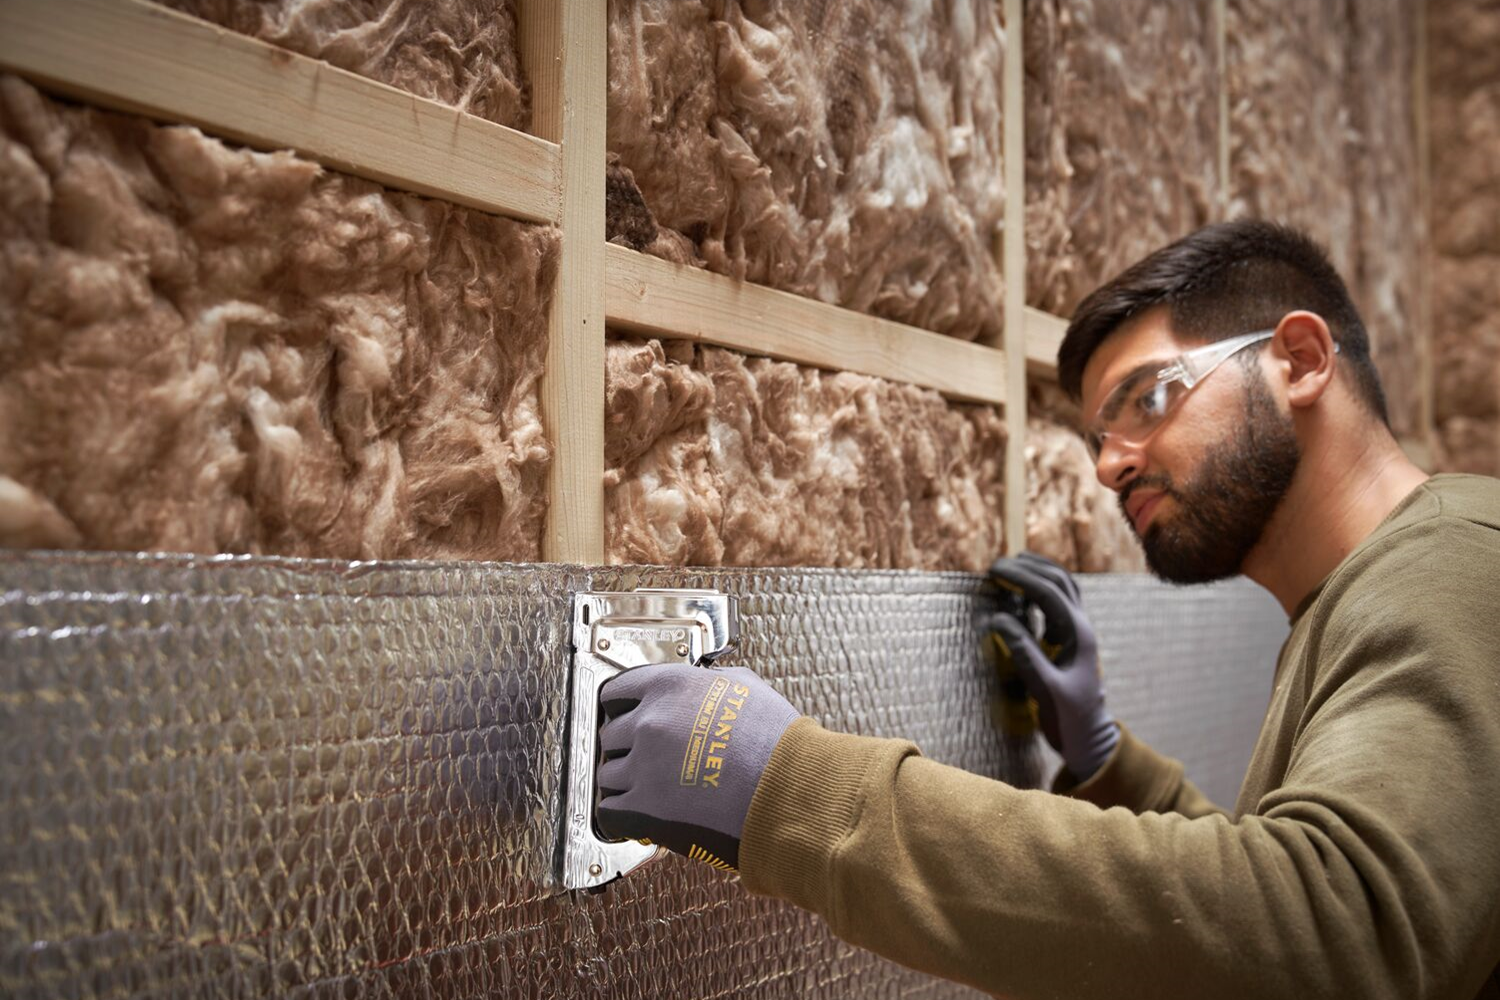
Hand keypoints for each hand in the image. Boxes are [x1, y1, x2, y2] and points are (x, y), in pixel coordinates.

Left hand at [597, 663, 799, 871]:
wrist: (788, 790)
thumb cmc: (777, 742)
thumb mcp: (745, 686)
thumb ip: (710, 681)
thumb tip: (704, 681)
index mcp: (669, 687)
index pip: (615, 692)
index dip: (621, 708)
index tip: (624, 717)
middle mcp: (649, 723)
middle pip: (611, 735)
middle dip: (628, 747)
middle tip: (648, 758)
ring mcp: (643, 767)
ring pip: (608, 774)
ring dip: (626, 782)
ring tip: (651, 789)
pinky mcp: (644, 809)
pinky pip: (610, 811)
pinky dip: (620, 815)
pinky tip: (637, 814)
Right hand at [984, 552, 1117, 781]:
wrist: (1090, 739)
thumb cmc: (1069, 719)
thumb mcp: (1044, 688)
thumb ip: (1023, 652)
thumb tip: (997, 618)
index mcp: (1078, 635)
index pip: (1049, 592)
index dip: (1021, 577)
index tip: (994, 571)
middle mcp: (1081, 627)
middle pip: (1060, 580)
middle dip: (1029, 568)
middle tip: (997, 567)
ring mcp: (1078, 632)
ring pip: (1063, 587)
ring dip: (1038, 573)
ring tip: (1010, 568)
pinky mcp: (1070, 640)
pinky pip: (1057, 603)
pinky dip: (1039, 591)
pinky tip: (1020, 594)